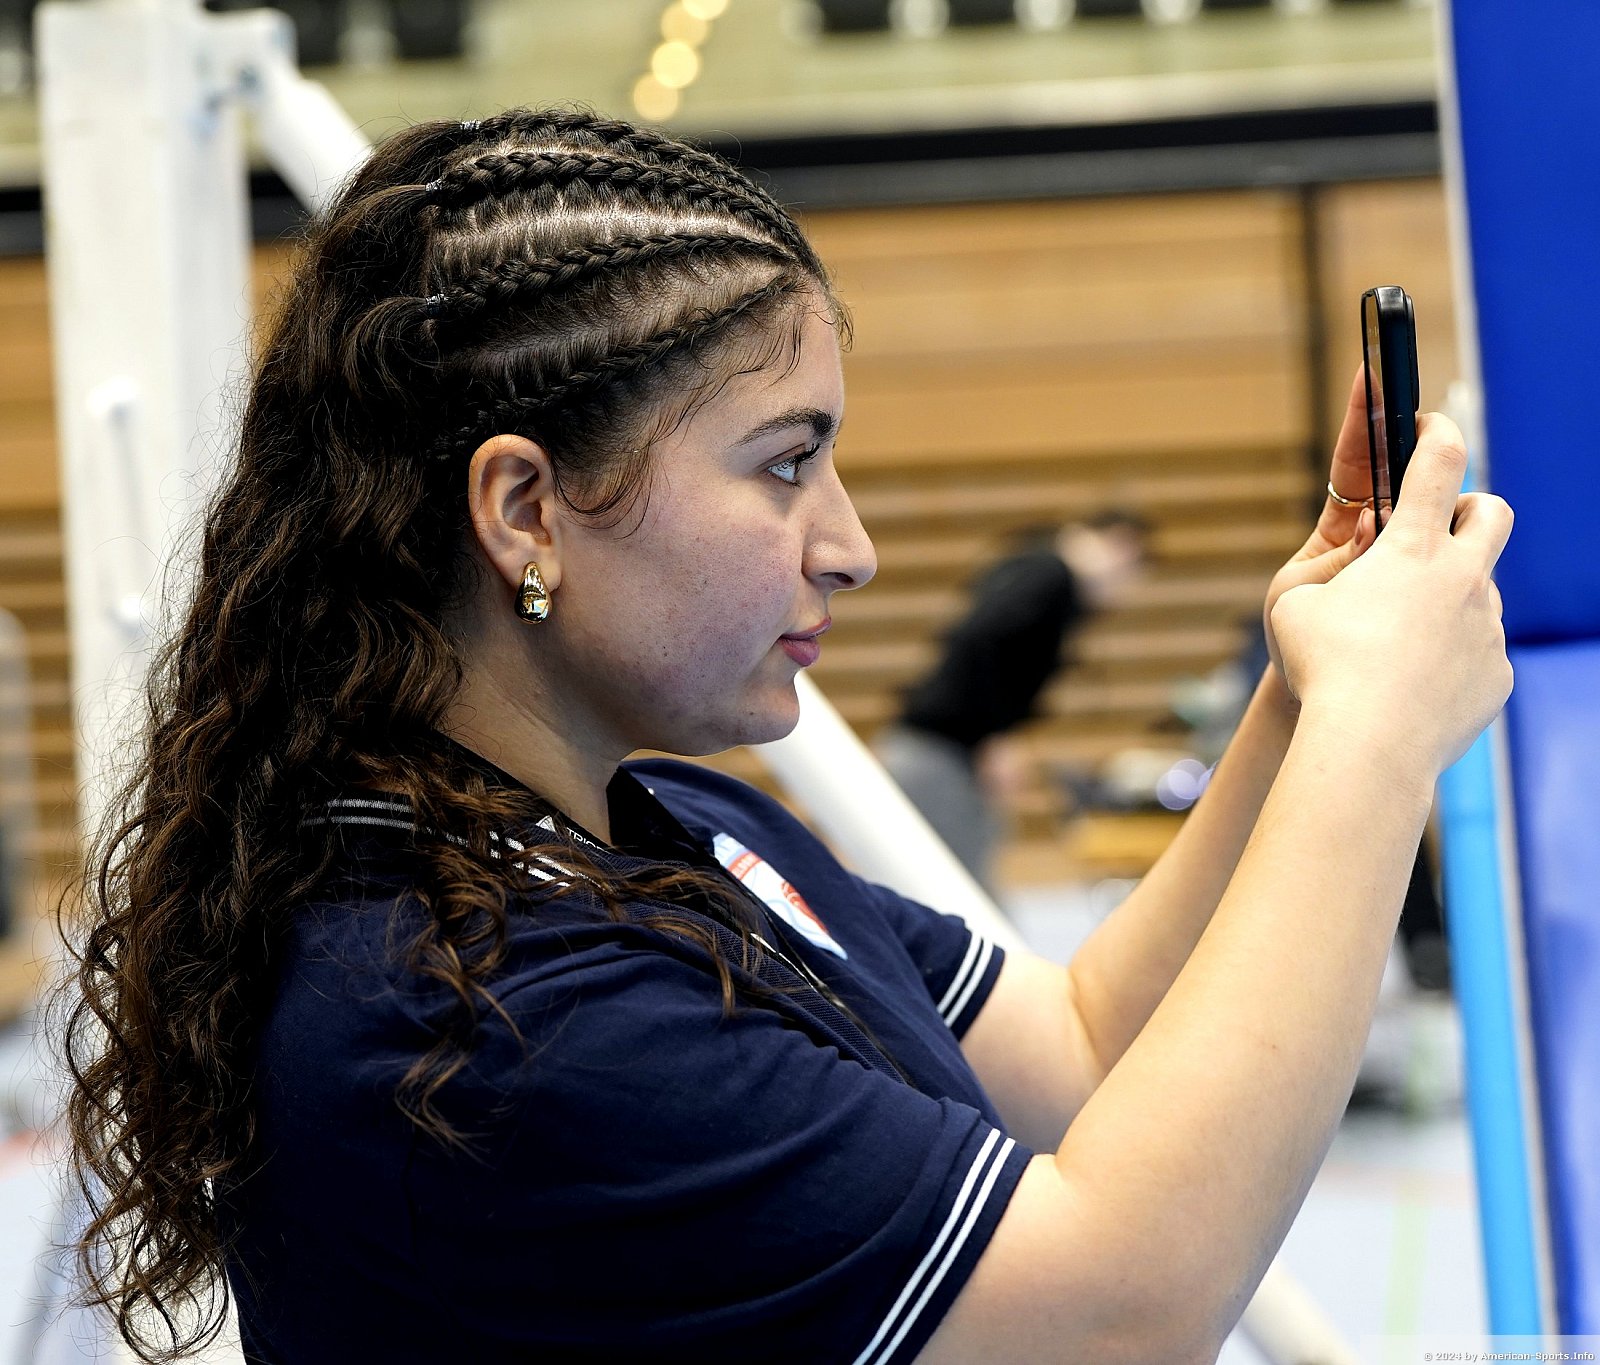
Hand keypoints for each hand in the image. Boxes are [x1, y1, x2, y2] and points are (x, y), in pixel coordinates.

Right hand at [1269, 409, 1513, 775]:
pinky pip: (1480, 650)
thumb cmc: (1322, 669)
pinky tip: (1413, 683)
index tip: (1431, 422)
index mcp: (1410, 549)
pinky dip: (1452, 655)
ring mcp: (1487, 626)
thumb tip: (1365, 563)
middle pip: (1491, 513)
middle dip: (1468, 509)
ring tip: (1402, 637)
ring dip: (1450, 596)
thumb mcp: (1293, 602)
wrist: (1369, 745)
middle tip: (1437, 531)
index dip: (1436, 429)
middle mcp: (1461, 579)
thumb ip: (1332, 571)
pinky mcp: (1497, 673)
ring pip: (1481, 591)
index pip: (1438, 462)